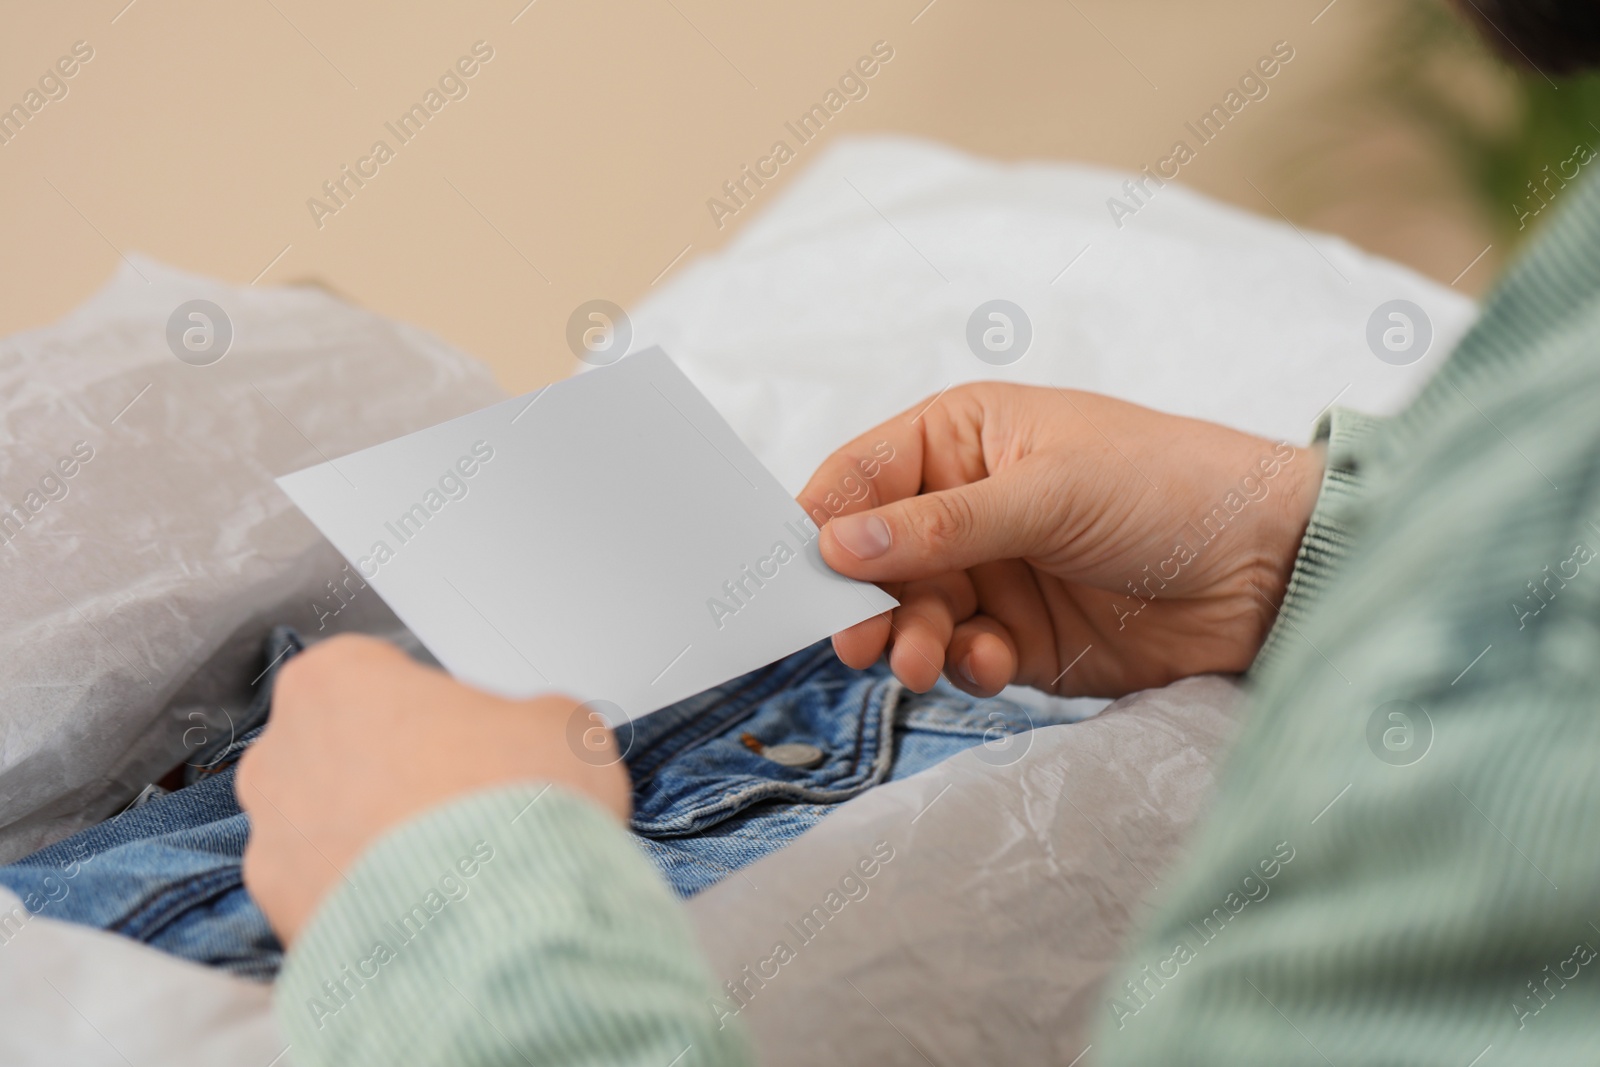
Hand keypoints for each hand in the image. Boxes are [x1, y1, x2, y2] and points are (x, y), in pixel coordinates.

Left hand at [236, 634, 629, 943]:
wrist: (496, 925)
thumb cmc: (512, 809)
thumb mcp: (562, 726)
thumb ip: (524, 721)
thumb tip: (529, 745)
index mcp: (336, 678)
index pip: (379, 676)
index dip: (435, 710)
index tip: (470, 738)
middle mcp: (282, 751)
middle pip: (342, 750)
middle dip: (394, 774)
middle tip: (463, 801)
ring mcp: (270, 838)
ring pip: (325, 827)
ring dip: (375, 841)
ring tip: (450, 867)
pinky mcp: (278, 914)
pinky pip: (326, 896)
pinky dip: (366, 902)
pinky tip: (425, 909)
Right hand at [799, 383, 1322, 698]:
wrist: (1271, 567)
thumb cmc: (1168, 486)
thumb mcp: (1048, 491)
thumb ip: (942, 525)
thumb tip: (837, 544)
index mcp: (963, 437)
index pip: (863, 476)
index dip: (824, 523)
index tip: (795, 575)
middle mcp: (966, 503)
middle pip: (877, 556)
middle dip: (865, 599)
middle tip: (858, 642)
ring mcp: (993, 571)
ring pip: (913, 612)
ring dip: (912, 639)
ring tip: (923, 662)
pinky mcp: (1020, 634)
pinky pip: (961, 654)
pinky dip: (964, 663)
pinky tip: (993, 662)